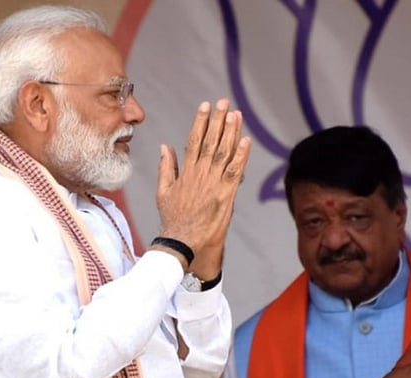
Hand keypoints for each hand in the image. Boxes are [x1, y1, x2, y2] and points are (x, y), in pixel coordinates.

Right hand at [155, 99, 251, 277]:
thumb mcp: (164, 191)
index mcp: (186, 172)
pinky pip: (234, 171)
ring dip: (230, 132)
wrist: (181, 241)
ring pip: (223, 152)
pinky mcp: (224, 195)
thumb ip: (166, 167)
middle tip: (224, 102)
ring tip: (235, 114)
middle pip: (210, 142)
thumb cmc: (173, 219)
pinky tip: (246, 140)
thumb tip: (165, 146)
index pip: (193, 140)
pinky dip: (241, 155)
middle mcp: (199, 174)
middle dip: (217, 120)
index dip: (200, 122)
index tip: (205, 106)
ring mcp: (212, 184)